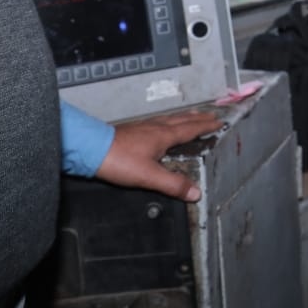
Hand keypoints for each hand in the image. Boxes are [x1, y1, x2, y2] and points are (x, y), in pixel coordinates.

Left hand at [94, 109, 223, 201]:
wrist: (89, 148)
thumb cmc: (118, 160)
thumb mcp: (149, 176)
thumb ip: (173, 184)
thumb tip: (195, 192)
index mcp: (164, 135)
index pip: (191, 129)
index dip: (206, 126)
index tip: (219, 122)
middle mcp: (155, 127)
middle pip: (182, 120)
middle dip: (198, 118)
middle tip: (210, 115)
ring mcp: (143, 127)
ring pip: (169, 119)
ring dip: (184, 117)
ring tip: (191, 117)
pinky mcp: (132, 130)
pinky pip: (157, 121)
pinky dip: (168, 121)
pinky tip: (161, 126)